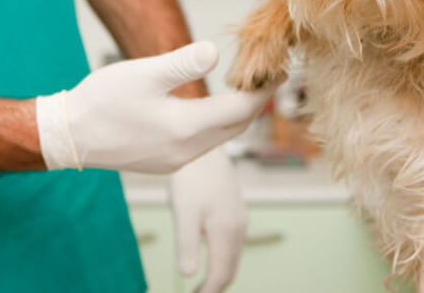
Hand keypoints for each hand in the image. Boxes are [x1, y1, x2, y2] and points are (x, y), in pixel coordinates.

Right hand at [35, 42, 273, 173]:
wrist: (69, 136)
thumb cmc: (101, 101)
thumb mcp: (143, 73)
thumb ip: (182, 63)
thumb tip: (215, 51)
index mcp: (186, 127)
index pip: (240, 110)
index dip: (263, 90)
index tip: (278, 70)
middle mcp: (186, 150)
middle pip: (236, 127)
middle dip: (255, 103)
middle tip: (268, 77)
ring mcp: (175, 161)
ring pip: (220, 138)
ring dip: (235, 116)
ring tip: (244, 90)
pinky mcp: (164, 163)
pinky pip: (202, 145)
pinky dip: (215, 126)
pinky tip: (209, 111)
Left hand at [171, 149, 245, 292]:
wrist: (204, 146)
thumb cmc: (191, 178)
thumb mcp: (184, 212)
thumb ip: (187, 244)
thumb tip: (187, 274)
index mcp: (226, 232)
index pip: (221, 274)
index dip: (209, 292)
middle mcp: (238, 227)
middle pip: (230, 268)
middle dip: (215, 286)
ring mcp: (239, 218)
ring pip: (232, 255)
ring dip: (219, 272)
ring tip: (200, 283)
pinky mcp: (235, 209)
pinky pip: (232, 242)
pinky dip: (222, 256)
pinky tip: (207, 254)